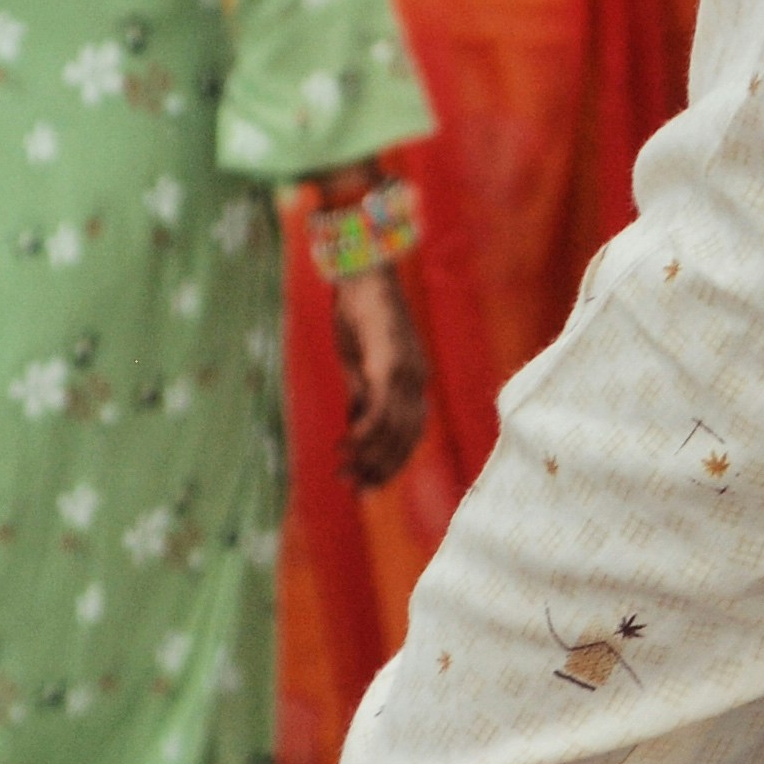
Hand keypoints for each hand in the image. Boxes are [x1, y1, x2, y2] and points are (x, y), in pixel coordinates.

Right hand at [332, 262, 427, 488]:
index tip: (369, 483)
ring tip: (346, 474)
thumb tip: (356, 427)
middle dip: (381, 468)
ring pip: (396, 429)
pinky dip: (366, 432)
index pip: (412, 433)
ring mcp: (407, 371)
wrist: (362, 274)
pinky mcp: (390, 362)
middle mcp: (418, 378)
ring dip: (370, 456)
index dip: (392, 461)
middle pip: (407, 438)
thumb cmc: (359, 312)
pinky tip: (347, 445)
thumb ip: (361, 393)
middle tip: (355, 489)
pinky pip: (381, 408)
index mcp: (415, 378)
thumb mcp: (359, 360)